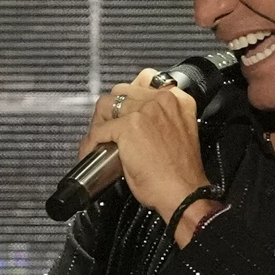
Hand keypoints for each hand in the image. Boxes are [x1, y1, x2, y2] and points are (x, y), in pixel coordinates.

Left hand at [77, 69, 210, 222]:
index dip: (129, 97)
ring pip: (106, 105)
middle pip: (121, 91)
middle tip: (107, 130)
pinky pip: (98, 130)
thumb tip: (135, 117)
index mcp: (178, 100)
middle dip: (111, 111)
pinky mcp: (129, 126)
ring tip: (99, 141)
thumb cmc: (180, 174)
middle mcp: (163, 100)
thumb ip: (161, 118)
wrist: (184, 194)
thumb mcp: (177, 134)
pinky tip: (93, 153)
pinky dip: (91, 143)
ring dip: (98, 124)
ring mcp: (145, 111)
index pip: (144, 80)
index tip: (122, 112)